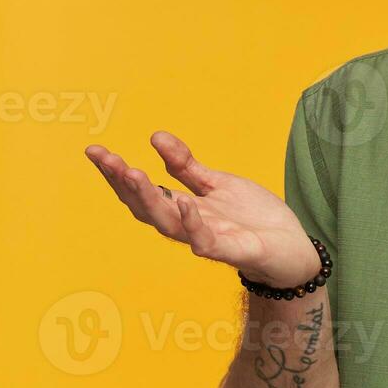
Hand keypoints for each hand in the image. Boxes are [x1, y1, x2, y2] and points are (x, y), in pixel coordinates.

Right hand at [85, 131, 323, 288]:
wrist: (293, 248)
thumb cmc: (253, 218)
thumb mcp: (218, 184)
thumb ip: (186, 167)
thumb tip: (155, 136)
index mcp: (183, 208)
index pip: (142, 190)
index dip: (116, 173)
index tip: (94, 150)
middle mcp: (188, 225)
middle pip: (146, 207)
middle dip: (124, 184)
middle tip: (107, 159)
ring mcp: (207, 239)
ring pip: (168, 223)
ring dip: (150, 200)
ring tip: (133, 173)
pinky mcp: (231, 251)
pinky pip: (205, 242)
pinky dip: (192, 224)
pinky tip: (184, 202)